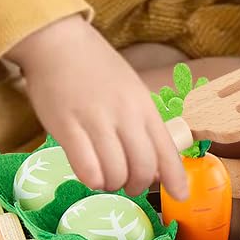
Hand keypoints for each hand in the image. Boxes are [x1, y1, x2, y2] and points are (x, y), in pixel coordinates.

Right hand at [5, 15, 189, 200]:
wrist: (59, 42)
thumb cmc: (95, 67)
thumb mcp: (130, 89)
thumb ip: (141, 123)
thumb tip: (154, 163)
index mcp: (143, 103)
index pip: (166, 148)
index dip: (175, 177)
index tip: (181, 196)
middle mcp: (125, 114)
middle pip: (143, 168)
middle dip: (137, 185)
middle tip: (128, 184)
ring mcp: (96, 120)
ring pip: (115, 173)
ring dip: (112, 184)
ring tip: (105, 177)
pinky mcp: (67, 127)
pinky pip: (87, 169)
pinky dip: (91, 180)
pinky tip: (88, 172)